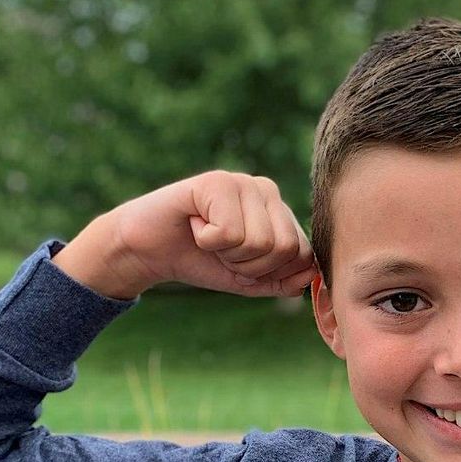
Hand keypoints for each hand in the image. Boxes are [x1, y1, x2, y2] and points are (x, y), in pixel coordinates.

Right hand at [110, 171, 318, 297]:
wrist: (150, 250)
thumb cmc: (201, 260)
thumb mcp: (248, 279)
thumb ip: (282, 280)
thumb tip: (310, 275)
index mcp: (280, 211)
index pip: (301, 254)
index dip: (265, 272)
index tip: (237, 262)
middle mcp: (266, 190)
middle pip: (284, 248)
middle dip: (248, 265)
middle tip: (220, 250)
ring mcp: (243, 181)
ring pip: (259, 242)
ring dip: (226, 253)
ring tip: (207, 236)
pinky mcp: (217, 181)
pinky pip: (229, 232)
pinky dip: (206, 240)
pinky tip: (194, 224)